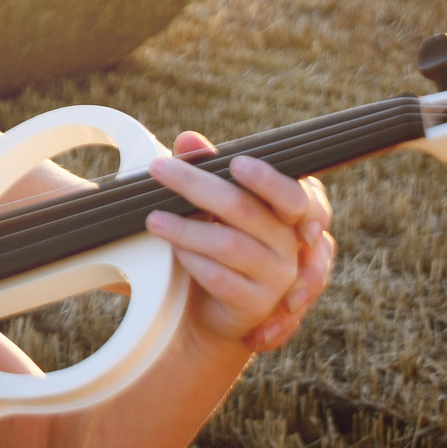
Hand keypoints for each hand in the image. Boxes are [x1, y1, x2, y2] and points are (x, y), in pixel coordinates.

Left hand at [143, 131, 335, 351]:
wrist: (219, 306)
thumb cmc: (222, 242)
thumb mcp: (215, 205)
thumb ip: (207, 169)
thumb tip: (189, 140)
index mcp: (288, 212)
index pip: (293, 194)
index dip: (268, 180)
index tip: (235, 164)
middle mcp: (290, 243)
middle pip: (246, 210)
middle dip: (198, 186)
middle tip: (161, 169)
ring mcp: (278, 276)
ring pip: (230, 245)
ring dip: (186, 228)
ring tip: (153, 218)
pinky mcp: (256, 304)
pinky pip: (221, 278)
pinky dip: (193, 260)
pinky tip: (174, 249)